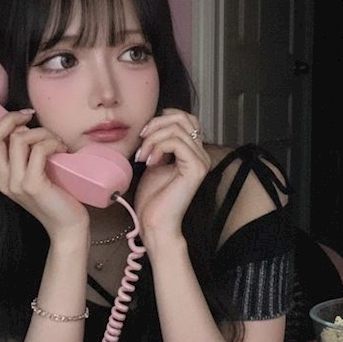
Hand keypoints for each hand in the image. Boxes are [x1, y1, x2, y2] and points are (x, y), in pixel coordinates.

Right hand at [0, 102, 88, 239]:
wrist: (68, 227)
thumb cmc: (56, 197)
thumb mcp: (34, 174)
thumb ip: (23, 156)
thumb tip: (23, 127)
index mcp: (0, 177)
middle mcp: (3, 180)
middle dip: (10, 119)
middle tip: (29, 114)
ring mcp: (15, 184)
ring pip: (18, 140)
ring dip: (41, 132)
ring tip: (56, 141)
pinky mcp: (32, 185)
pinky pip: (37, 150)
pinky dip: (52, 143)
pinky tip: (62, 150)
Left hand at [133, 108, 209, 242]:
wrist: (155, 223)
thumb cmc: (153, 199)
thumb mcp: (154, 162)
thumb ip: (159, 144)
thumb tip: (153, 125)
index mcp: (193, 152)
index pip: (186, 118)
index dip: (163, 118)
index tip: (144, 135)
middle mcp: (201, 154)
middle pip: (183, 118)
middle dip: (156, 124)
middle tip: (141, 141)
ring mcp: (201, 161)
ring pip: (176, 129)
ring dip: (152, 139)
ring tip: (142, 157)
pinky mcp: (195, 168)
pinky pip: (176, 143)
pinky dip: (157, 148)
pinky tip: (149, 162)